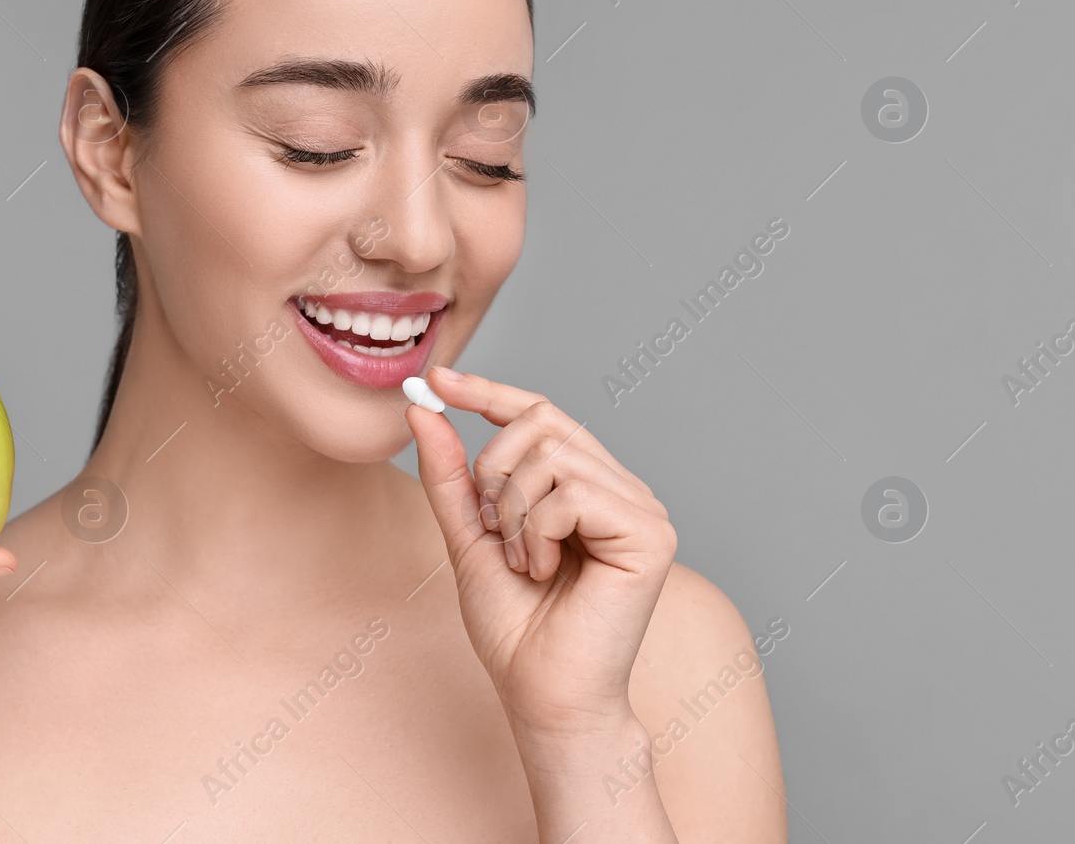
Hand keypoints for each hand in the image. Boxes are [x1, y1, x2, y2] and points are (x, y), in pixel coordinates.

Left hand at [404, 365, 676, 737]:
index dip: (487, 391)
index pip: (539, 413)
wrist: (542, 694)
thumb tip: (423, 409)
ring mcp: (641, 508)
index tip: (434, 379)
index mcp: (584, 485)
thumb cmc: (515, 628)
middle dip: (494, 473)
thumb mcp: (469, 536)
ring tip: (524, 562)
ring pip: (553, 456)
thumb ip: (451, 475)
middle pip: (542, 422)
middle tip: (495, 533)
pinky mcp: (651, 533)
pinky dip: (539, 532)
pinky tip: (545, 571)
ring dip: (514, 512)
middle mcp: (619, 487)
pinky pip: (574, 492)